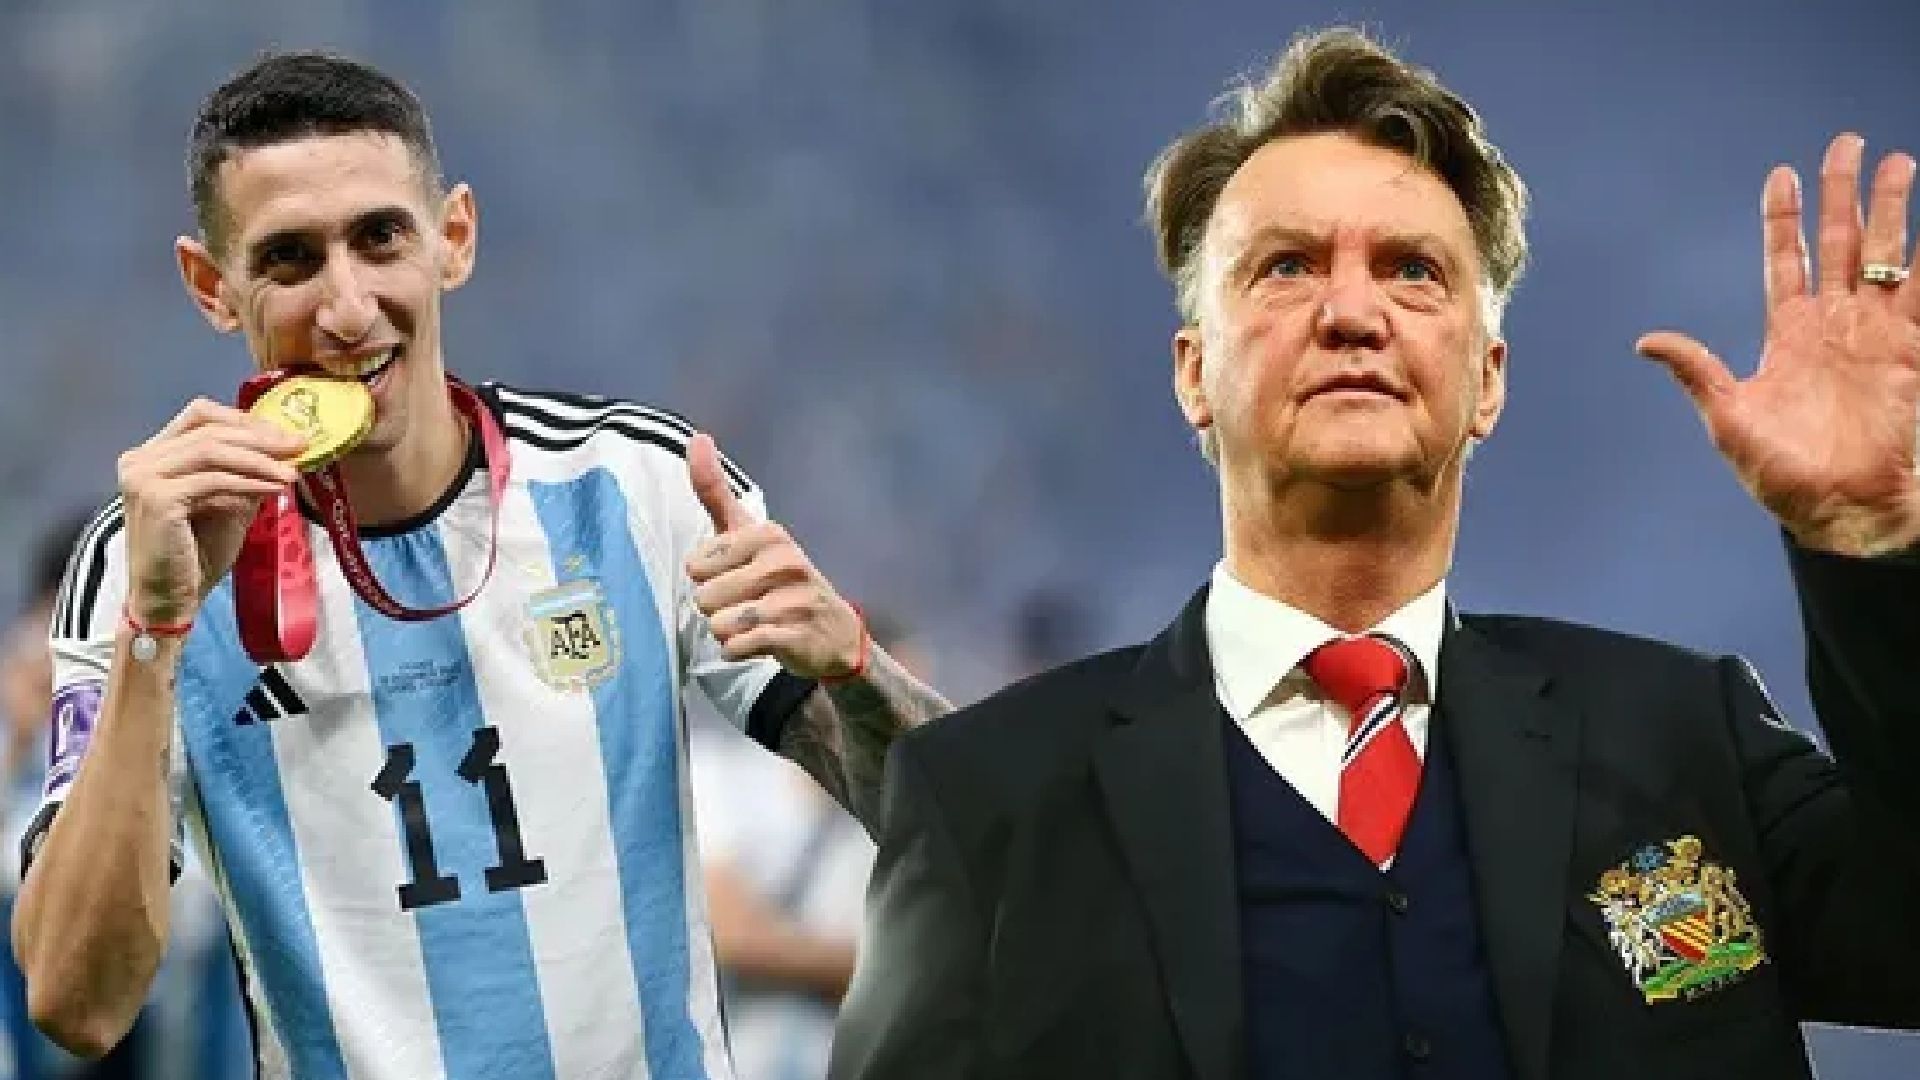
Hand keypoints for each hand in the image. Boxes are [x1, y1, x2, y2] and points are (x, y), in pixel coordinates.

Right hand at [118, 399, 304, 625]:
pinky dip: (250, 481)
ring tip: (293, 469)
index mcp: (152, 455)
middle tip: (300, 445)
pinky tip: (277, 487)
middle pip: (209, 429)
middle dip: (260, 436)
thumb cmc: (195, 556)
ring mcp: (143, 477)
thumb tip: (285, 450)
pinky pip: (214, 480)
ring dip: (260, 459)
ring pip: (213, 450)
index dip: (244, 420)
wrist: (168, 600)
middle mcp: (140, 460)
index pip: (199, 416)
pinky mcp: (157, 499)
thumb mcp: (229, 504)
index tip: (285, 433)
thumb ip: (246, 474)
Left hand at [684, 434, 863, 679]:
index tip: (736, 577)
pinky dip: (738, 650)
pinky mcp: (795, 636)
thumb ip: (716, 490)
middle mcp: (784, 562)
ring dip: (728, 631)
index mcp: (769, 533)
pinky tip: (760, 642)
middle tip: (748, 603)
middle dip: (717, 608)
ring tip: (754, 622)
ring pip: (718, 623)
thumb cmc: (779, 578)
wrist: (834, 633)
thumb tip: (696, 437)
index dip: (707, 578)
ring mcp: (792, 600)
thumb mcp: (750, 533)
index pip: (696, 565)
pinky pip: (736, 646)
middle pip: (703, 597)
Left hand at [1639, 133, 1919, 555]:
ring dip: (1892, 210)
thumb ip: (1697, 372)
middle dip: (1843, 193)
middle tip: (1847, 143)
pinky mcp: (1911, 352)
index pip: (1785, 259)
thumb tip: (1645, 341)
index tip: (1781, 173)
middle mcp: (1835, 324)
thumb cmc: (1781, 474)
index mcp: (1788, 334)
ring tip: (1897, 161)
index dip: (1784, 217)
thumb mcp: (1728, 419)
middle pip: (1842, 242)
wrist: (1841, 509)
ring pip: (1888, 255)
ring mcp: (1877, 334)